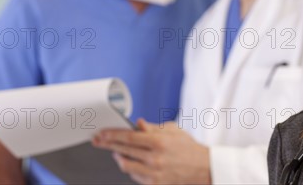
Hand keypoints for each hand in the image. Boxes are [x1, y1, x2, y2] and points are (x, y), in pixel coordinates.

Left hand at [93, 119, 210, 183]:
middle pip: (123, 150)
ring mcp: (153, 173)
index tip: (101, 133)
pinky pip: (134, 176)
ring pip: (125, 165)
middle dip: (107, 144)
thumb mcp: (173, 130)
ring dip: (118, 157)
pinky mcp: (154, 184)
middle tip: (98, 140)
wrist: (204, 169)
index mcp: (159, 142)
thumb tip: (138, 124)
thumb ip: (153, 128)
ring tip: (115, 151)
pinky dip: (129, 167)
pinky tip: (128, 161)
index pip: (128, 137)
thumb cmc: (189, 148)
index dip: (112, 135)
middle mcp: (155, 158)